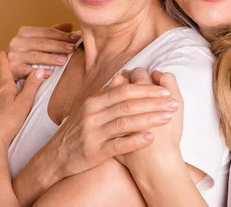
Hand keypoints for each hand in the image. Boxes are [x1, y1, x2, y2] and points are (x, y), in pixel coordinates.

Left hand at [0, 51, 45, 145]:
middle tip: (1, 61)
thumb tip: (40, 70)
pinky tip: (4, 99)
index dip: (3, 59)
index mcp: (4, 88)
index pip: (2, 68)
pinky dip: (0, 92)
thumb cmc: (8, 121)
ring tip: (4, 78)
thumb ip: (32, 86)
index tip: (2, 51)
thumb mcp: (25, 101)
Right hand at [7, 22, 80, 80]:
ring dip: (50, 58)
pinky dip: (39, 72)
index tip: (76, 38)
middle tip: (72, 48)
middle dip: (59, 45)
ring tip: (64, 60)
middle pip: (41, 42)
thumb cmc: (30, 54)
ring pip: (35, 56)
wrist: (12, 70)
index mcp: (25, 32)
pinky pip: (27, 71)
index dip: (62, 34)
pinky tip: (50, 73)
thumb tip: (71, 25)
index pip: (47, 31)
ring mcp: (13, 55)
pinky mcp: (11, 69)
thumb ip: (54, 33)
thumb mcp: (41, 41)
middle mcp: (16, 42)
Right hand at [31, 74, 180, 181]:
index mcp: (94, 101)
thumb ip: (107, 92)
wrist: (56, 156)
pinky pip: (118, 145)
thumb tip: (123, 74)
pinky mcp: (94, 151)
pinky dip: (135, 141)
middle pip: (128, 104)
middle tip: (174, 103)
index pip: (125, 91)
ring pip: (125, 123)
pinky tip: (151, 139)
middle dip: (154, 102)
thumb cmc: (78, 130)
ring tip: (168, 118)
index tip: (166, 91)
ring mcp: (93, 133)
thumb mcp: (89, 108)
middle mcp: (93, 114)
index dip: (147, 90)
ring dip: (149, 119)